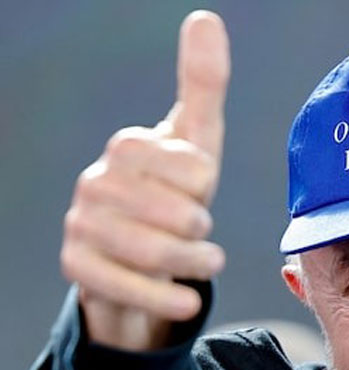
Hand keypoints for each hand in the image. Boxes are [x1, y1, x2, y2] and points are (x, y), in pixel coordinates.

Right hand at [60, 11, 229, 350]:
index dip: (207, 183)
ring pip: (158, 253)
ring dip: (197, 265)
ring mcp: (82, 227)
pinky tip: (188, 299)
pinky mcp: (78, 269)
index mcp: (127, 148)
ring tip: (206, 262)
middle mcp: (95, 183)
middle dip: (203, 230)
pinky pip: (129, 288)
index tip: (199, 188)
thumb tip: (205, 18)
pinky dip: (167, 299)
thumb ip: (203, 85)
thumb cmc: (174, 190)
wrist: (139, 254)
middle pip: (180, 216)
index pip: (193, 168)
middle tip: (200, 232)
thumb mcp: (196, 142)